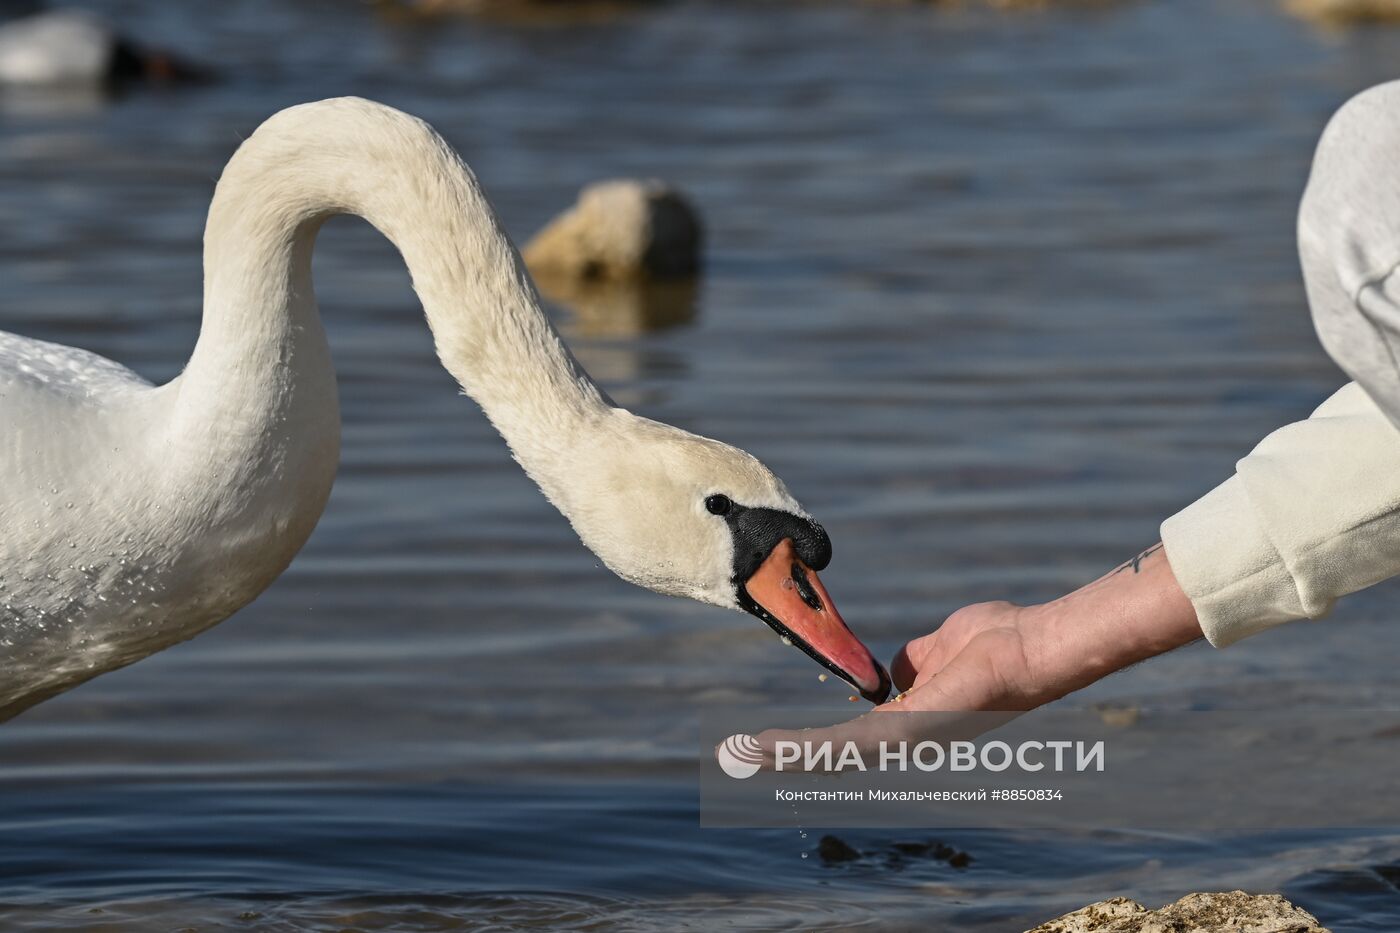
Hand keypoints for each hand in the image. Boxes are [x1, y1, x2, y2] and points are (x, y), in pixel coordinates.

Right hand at [744, 543, 1202, 766]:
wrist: (1027, 644)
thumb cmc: (995, 638)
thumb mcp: (935, 649)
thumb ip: (910, 664)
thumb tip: (890, 672)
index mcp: (911, 718)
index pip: (850, 736)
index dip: (810, 740)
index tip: (770, 738)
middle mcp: (906, 737)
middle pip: (833, 753)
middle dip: (785, 755)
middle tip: (740, 755)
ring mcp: (905, 738)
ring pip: (830, 756)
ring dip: (782, 756)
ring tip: (742, 755)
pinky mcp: (905, 732)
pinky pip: (845, 745)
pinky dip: (803, 749)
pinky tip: (771, 749)